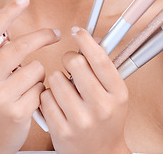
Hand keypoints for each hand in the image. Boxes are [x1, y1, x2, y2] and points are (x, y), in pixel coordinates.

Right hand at [0, 0, 60, 153]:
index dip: (8, 12)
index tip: (23, 0)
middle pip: (19, 46)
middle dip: (42, 37)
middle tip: (54, 34)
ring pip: (35, 68)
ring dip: (39, 71)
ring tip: (28, 82)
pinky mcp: (17, 113)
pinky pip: (41, 88)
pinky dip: (41, 89)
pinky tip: (30, 98)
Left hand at [40, 27, 130, 153]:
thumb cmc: (107, 120)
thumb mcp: (115, 94)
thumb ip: (104, 68)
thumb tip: (90, 38)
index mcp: (118, 94)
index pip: (99, 58)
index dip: (85, 40)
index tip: (77, 31)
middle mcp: (101, 107)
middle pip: (75, 63)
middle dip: (68, 58)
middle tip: (70, 64)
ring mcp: (80, 120)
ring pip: (56, 78)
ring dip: (57, 79)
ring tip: (65, 89)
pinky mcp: (61, 131)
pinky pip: (45, 97)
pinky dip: (48, 96)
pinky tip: (57, 103)